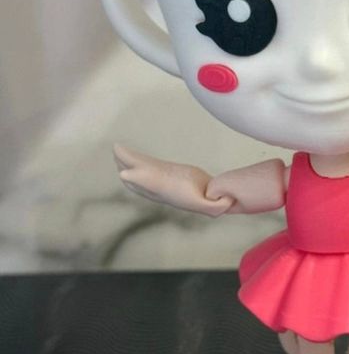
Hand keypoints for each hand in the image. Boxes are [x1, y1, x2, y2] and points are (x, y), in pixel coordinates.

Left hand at [113, 144, 233, 216]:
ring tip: (117, 149)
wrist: (201, 200)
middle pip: (137, 175)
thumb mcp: (214, 204)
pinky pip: (140, 165)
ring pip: (136, 169)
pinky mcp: (156, 172)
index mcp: (169, 190)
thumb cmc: (206, 198)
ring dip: (125, 160)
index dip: (138, 179)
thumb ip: (220, 204)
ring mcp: (154, 181)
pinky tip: (124, 153)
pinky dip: (131, 158)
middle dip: (126, 163)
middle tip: (116, 149)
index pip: (151, 184)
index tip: (124, 174)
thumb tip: (226, 201)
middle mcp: (157, 187)